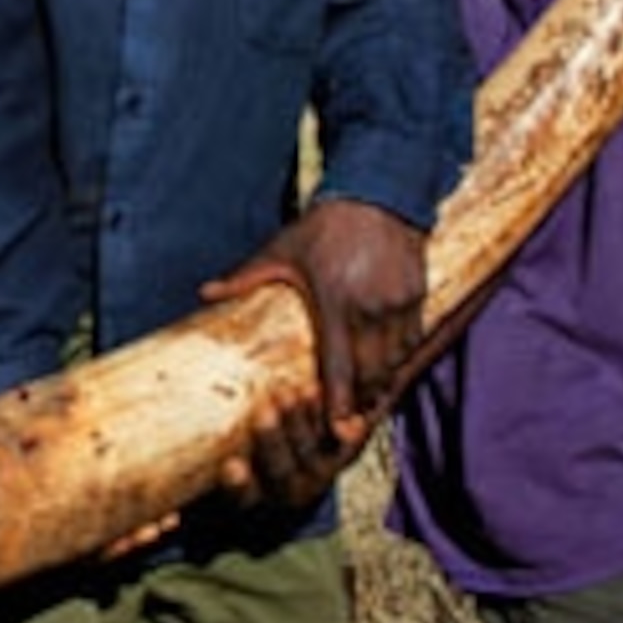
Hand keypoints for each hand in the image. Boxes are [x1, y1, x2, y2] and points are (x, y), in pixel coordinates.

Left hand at [200, 198, 428, 499]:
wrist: (376, 194)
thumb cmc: (323, 227)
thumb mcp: (282, 250)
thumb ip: (244, 277)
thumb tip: (204, 293)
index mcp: (335, 302)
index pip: (339, 366)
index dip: (339, 403)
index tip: (336, 429)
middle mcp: (370, 307)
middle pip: (371, 372)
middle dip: (362, 399)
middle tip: (351, 421)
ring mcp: (398, 302)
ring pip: (396, 360)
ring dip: (383, 380)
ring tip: (370, 399)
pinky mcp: (418, 294)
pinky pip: (413, 338)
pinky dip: (401, 356)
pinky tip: (389, 366)